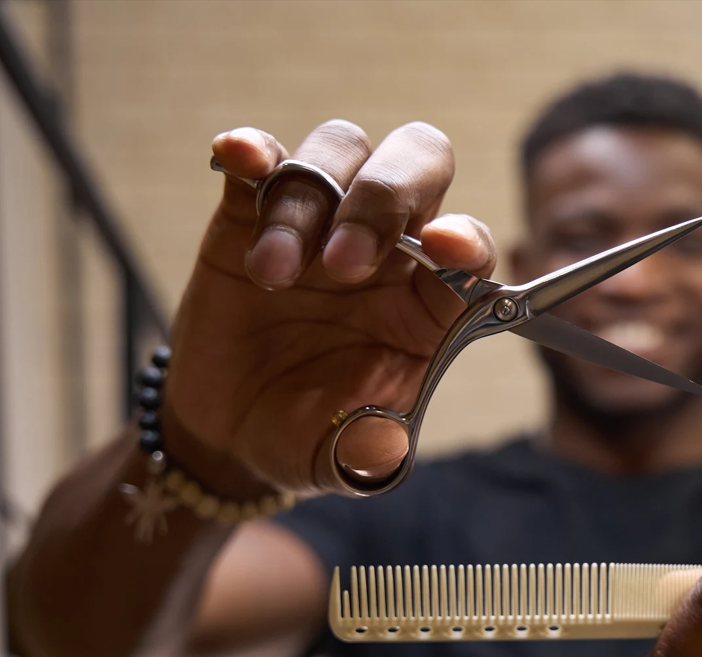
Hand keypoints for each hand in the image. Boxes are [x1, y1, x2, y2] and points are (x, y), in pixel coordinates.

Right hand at [162, 119, 496, 493]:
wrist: (231, 432)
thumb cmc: (310, 437)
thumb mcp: (344, 461)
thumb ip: (370, 455)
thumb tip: (384, 447)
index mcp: (430, 304)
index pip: (471, 247)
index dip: (467, 238)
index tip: (446, 246)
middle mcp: (388, 249)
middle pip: (419, 163)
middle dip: (386, 196)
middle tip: (344, 264)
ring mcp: (323, 221)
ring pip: (342, 149)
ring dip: (310, 201)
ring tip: (274, 276)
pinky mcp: (253, 212)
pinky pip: (263, 156)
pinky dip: (252, 149)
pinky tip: (235, 159)